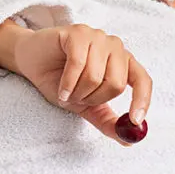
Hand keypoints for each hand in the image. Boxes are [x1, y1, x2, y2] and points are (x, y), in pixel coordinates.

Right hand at [0, 21, 152, 145]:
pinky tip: (61, 88)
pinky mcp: (78, 32)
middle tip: (78, 99)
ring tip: (67, 90)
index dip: (142, 101)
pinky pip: (78, 64)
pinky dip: (67, 83)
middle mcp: (115, 47)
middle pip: (116, 83)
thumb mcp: (86, 105)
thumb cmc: (61, 81)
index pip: (143, 80)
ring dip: (77, 92)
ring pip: (95, 76)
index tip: (135, 120)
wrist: (31, 62)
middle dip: (93, 99)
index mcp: (123, 63)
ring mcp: (98, 37)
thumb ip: (107, 120)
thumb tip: (129, 141)